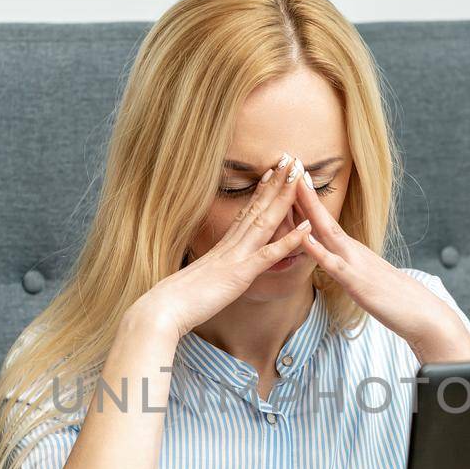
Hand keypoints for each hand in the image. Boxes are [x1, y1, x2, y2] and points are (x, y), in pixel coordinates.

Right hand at [129, 153, 311, 338]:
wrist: (164, 308)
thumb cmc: (177, 300)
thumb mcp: (199, 279)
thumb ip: (211, 270)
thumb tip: (213, 269)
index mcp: (222, 247)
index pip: (245, 213)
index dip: (260, 192)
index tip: (272, 173)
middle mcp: (230, 245)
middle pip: (257, 208)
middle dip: (276, 184)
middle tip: (291, 160)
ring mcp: (236, 257)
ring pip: (264, 221)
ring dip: (284, 199)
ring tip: (299, 177)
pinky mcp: (240, 274)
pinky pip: (268, 255)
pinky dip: (288, 240)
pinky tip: (306, 227)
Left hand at [295, 172, 469, 363]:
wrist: (420, 312)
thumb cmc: (392, 299)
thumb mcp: (365, 278)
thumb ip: (349, 267)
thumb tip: (336, 263)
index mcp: (352, 251)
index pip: (325, 222)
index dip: (308, 200)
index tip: (293, 178)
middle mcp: (352, 250)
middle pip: (323, 217)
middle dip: (304, 193)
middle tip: (289, 165)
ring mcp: (354, 263)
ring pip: (327, 232)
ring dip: (309, 209)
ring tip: (293, 186)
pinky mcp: (357, 282)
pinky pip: (333, 264)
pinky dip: (317, 250)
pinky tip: (304, 238)